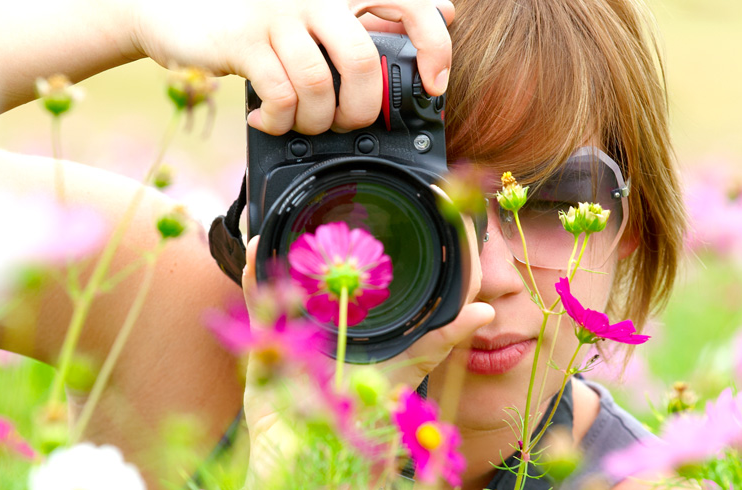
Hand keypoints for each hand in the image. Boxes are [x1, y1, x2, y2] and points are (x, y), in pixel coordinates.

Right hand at [121, 0, 455, 134]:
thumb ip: (369, 18)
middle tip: (350, 123)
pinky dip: (280, 120)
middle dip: (362, 109)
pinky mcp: (243, 41)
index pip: (408, 3)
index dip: (433, 45)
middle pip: (363, 61)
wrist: (179, 11)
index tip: (435, 83)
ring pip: (321, 85)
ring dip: (317, 121)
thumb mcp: (319, 16)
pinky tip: (269, 120)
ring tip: (304, 123)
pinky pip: (280, 95)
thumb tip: (442, 14)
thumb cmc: (262, 23)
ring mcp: (278, 15)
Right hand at [238, 235, 490, 482]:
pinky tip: (256, 250)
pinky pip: (258, 305)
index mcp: (365, 326)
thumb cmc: (363, 416)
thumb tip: (486, 311)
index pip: (374, 284)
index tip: (398, 220)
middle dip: (326, 246)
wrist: (317, 454)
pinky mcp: (268, 346)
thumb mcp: (407, 371)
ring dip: (289, 253)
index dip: (384, 254)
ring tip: (297, 225)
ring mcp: (297, 331)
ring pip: (289, 282)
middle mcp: (330, 323)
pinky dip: (254, 276)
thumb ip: (442, 340)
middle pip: (326, 275)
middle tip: (339, 216)